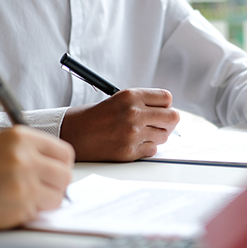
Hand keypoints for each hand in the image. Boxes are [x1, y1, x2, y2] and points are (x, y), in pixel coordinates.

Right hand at [0, 127, 73, 228]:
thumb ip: (28, 151)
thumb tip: (57, 167)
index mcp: (19, 137)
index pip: (64, 153)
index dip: (58, 165)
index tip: (50, 173)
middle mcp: (23, 157)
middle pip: (65, 175)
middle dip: (54, 185)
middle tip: (36, 188)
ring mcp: (22, 184)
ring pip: (57, 197)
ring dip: (44, 201)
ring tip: (19, 198)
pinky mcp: (17, 208)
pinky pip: (39, 213)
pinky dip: (29, 213)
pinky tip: (7, 207)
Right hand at [60, 88, 179, 161]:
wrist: (74, 134)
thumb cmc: (95, 117)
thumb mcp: (119, 100)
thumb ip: (143, 104)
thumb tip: (168, 114)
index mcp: (131, 96)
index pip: (167, 98)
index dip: (165, 106)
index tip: (159, 111)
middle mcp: (134, 113)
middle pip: (173, 117)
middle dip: (168, 122)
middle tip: (158, 125)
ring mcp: (132, 133)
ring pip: (164, 136)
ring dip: (156, 136)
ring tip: (139, 135)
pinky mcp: (129, 151)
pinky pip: (152, 150)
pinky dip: (145, 148)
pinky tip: (131, 144)